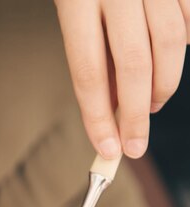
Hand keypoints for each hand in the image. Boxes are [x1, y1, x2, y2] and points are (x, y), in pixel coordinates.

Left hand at [55, 0, 188, 158]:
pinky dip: (183, 46)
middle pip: (134, 65)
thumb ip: (92, 49)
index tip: (107, 147)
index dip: (98, 117)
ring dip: (164, 85)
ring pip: (170, 46)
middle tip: (136, 143)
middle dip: (138, 114)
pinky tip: (170, 58)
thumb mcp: (73, 4)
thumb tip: (110, 103)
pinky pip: (189, 22)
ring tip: (154, 103)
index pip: (88, 72)